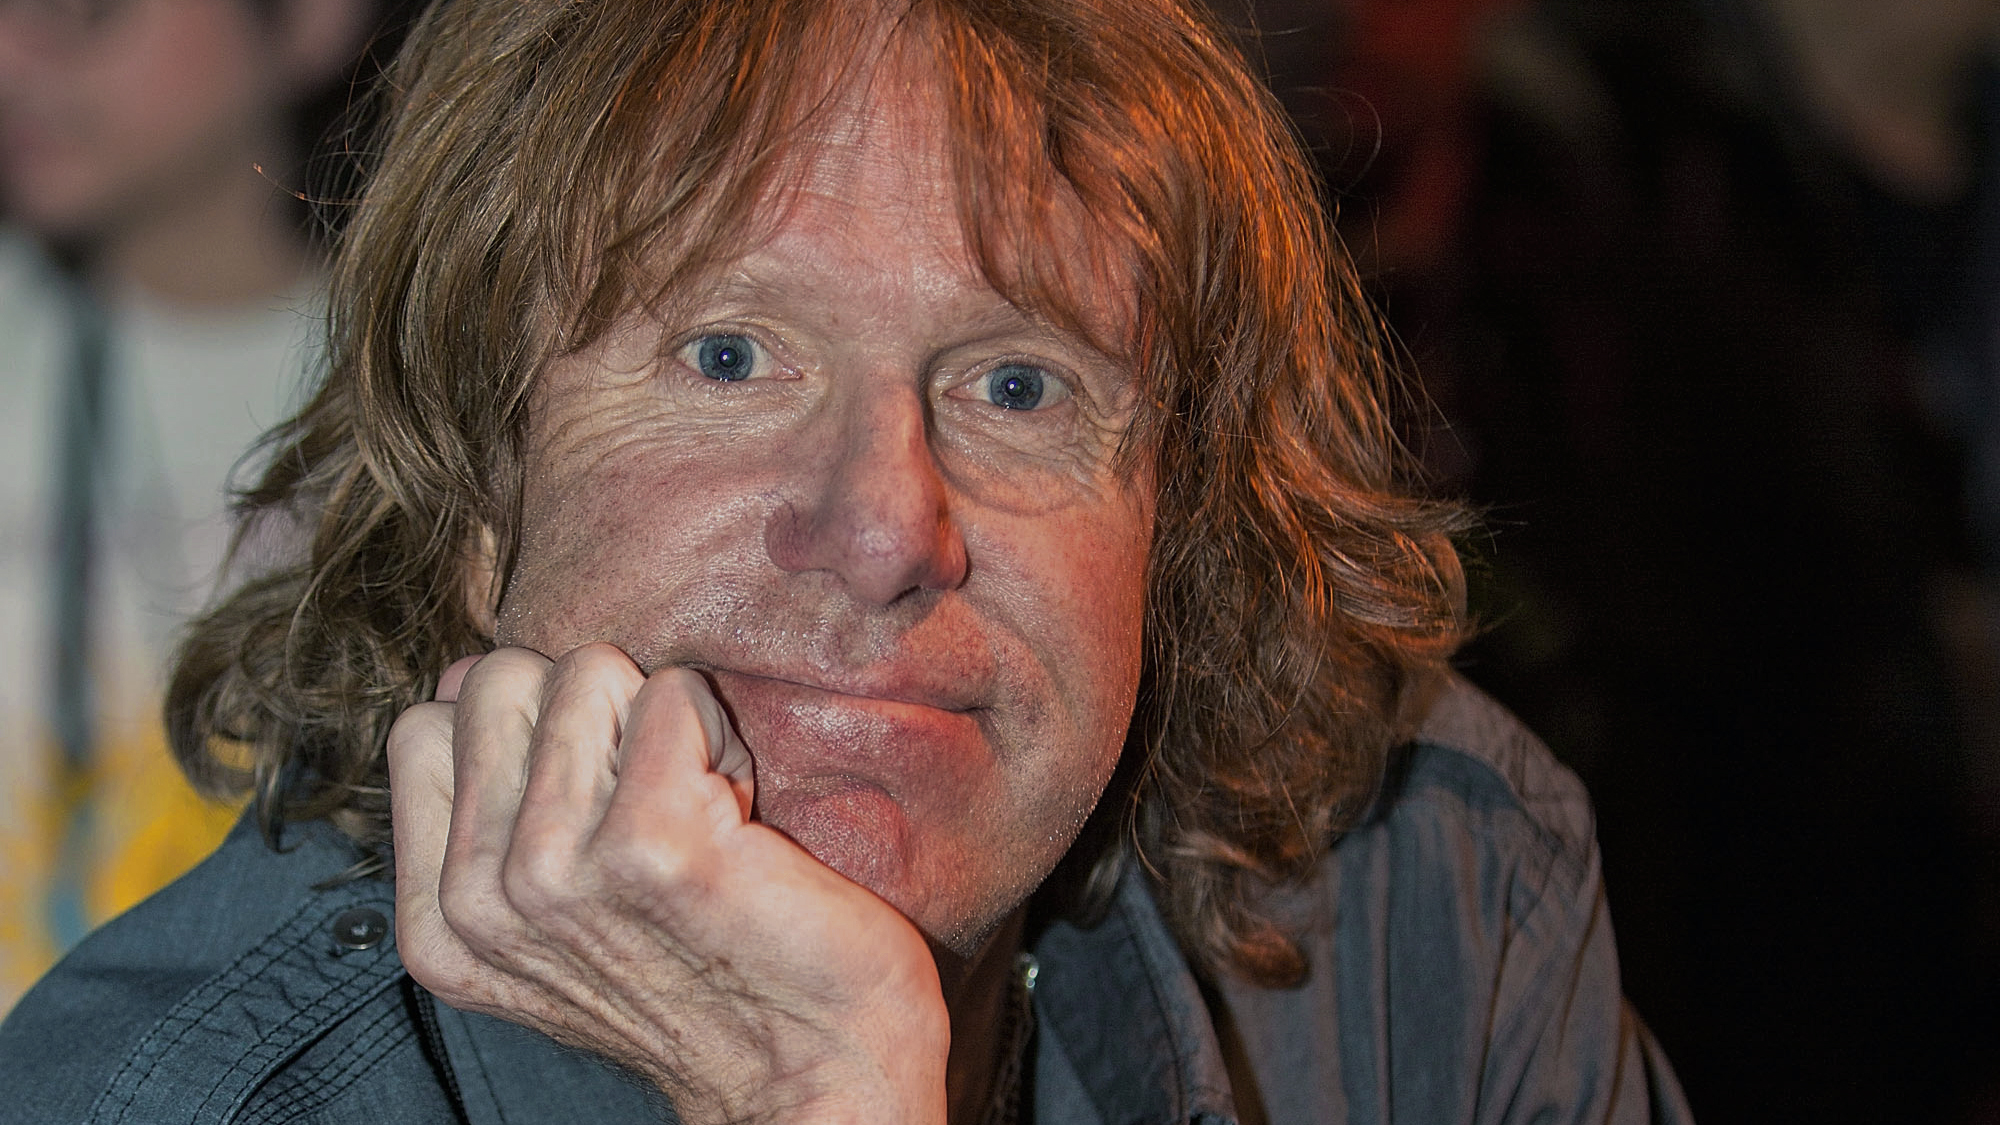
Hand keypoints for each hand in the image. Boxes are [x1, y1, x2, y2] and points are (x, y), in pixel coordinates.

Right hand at [387, 644, 948, 1122]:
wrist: (813, 1075)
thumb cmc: (703, 979)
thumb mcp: (552, 920)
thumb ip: (494, 815)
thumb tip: (464, 680)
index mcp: (443, 922)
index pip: (423, 729)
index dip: (523, 730)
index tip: (590, 798)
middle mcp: (482, 900)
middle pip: (496, 681)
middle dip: (588, 709)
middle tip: (648, 791)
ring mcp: (556, 871)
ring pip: (584, 672)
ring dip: (659, 721)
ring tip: (698, 806)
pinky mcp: (652, 843)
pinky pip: (672, 694)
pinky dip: (716, 731)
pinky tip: (737, 812)